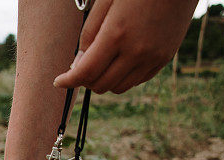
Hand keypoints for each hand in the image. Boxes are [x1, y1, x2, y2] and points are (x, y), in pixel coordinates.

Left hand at [53, 0, 196, 93]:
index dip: (68, 81)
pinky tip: (119, 63)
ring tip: (100, 65)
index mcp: (117, 34)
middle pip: (100, 85)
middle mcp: (136, 51)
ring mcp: (153, 57)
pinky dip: (123, 77)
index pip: (85, 72)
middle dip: (85, 81)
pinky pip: (137, 80)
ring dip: (104, 81)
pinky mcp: (165, 58)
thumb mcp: (106, 3)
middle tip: (80, 69)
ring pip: (119, 87)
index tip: (58, 81)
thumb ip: (89, 35)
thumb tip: (78, 65)